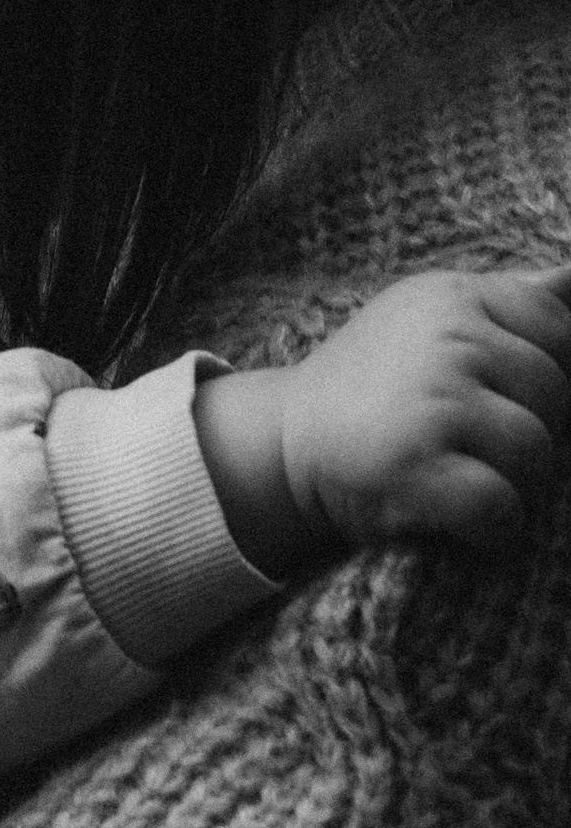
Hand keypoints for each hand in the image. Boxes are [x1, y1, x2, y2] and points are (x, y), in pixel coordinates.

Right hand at [194, 263, 570, 576]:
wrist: (283, 444)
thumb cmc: (377, 386)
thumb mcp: (435, 317)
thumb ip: (516, 297)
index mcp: (455, 296)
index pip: (556, 329)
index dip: (542, 377)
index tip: (492, 396)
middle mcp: (447, 336)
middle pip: (554, 393)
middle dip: (530, 432)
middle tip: (469, 444)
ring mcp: (431, 398)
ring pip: (535, 450)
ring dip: (514, 484)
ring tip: (463, 478)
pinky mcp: (414, 464)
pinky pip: (500, 506)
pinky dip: (491, 531)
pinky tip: (459, 521)